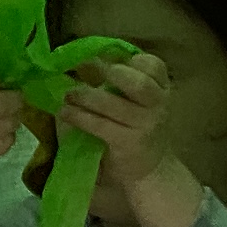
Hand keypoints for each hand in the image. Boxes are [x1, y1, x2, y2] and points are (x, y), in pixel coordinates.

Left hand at [56, 47, 201, 226]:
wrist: (150, 171)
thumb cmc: (138, 131)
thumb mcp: (139, 104)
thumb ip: (120, 84)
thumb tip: (82, 62)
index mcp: (161, 89)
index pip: (155, 66)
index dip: (131, 59)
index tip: (107, 55)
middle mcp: (158, 105)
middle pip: (139, 83)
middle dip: (112, 73)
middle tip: (84, 67)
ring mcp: (144, 124)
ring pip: (114, 103)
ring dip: (86, 96)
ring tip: (68, 94)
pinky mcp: (128, 143)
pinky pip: (100, 125)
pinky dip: (79, 117)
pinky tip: (65, 112)